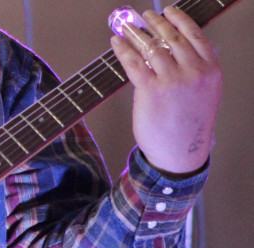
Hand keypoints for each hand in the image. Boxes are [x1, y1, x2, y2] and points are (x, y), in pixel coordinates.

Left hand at [111, 6, 221, 174]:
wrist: (180, 153)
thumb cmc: (188, 126)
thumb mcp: (204, 93)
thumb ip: (194, 70)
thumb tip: (172, 51)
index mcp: (211, 70)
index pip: (194, 35)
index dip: (179, 19)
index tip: (168, 10)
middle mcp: (194, 71)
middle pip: (171, 38)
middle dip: (154, 23)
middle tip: (143, 17)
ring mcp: (172, 80)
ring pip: (151, 47)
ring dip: (135, 34)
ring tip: (125, 27)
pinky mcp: (151, 90)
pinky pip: (133, 63)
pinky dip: (122, 50)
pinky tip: (116, 43)